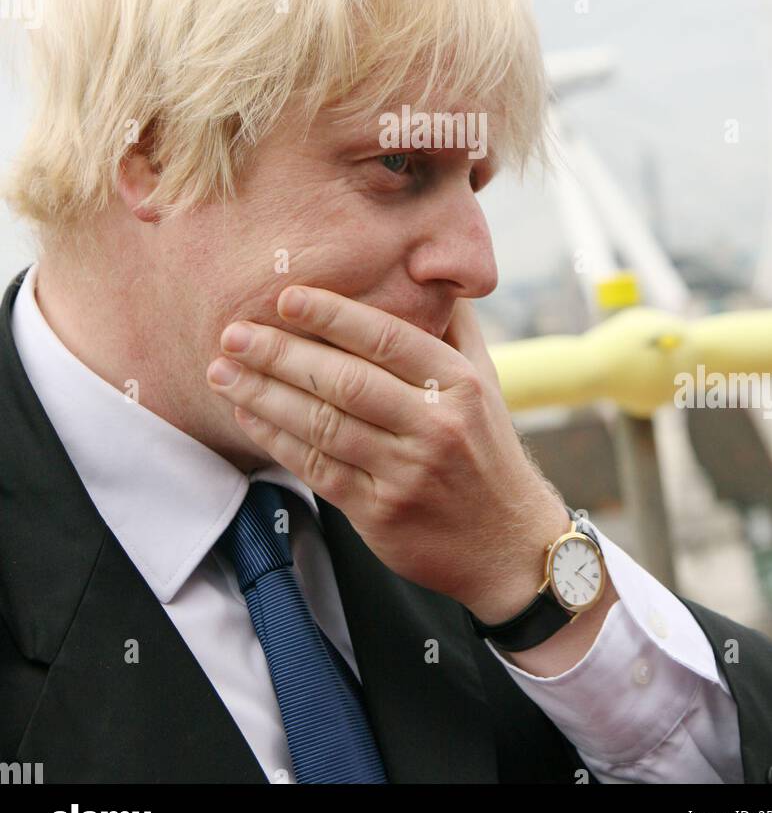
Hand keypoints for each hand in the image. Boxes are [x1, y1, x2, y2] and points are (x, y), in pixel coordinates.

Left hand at [206, 287, 570, 619]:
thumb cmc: (487, 450)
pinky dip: (276, 440)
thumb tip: (424, 266)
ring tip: (222, 372)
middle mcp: (435, 424)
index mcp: (460, 383)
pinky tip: (248, 415)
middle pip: (344, 380)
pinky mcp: (381, 513)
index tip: (285, 298)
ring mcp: (406, 472)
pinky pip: (317, 469)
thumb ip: (452, 326)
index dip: (331, 315)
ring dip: (264, 395)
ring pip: (323, 425)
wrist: (509, 546)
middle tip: (233, 333)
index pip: (386, 338)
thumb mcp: (485, 382)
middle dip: (280, 354)